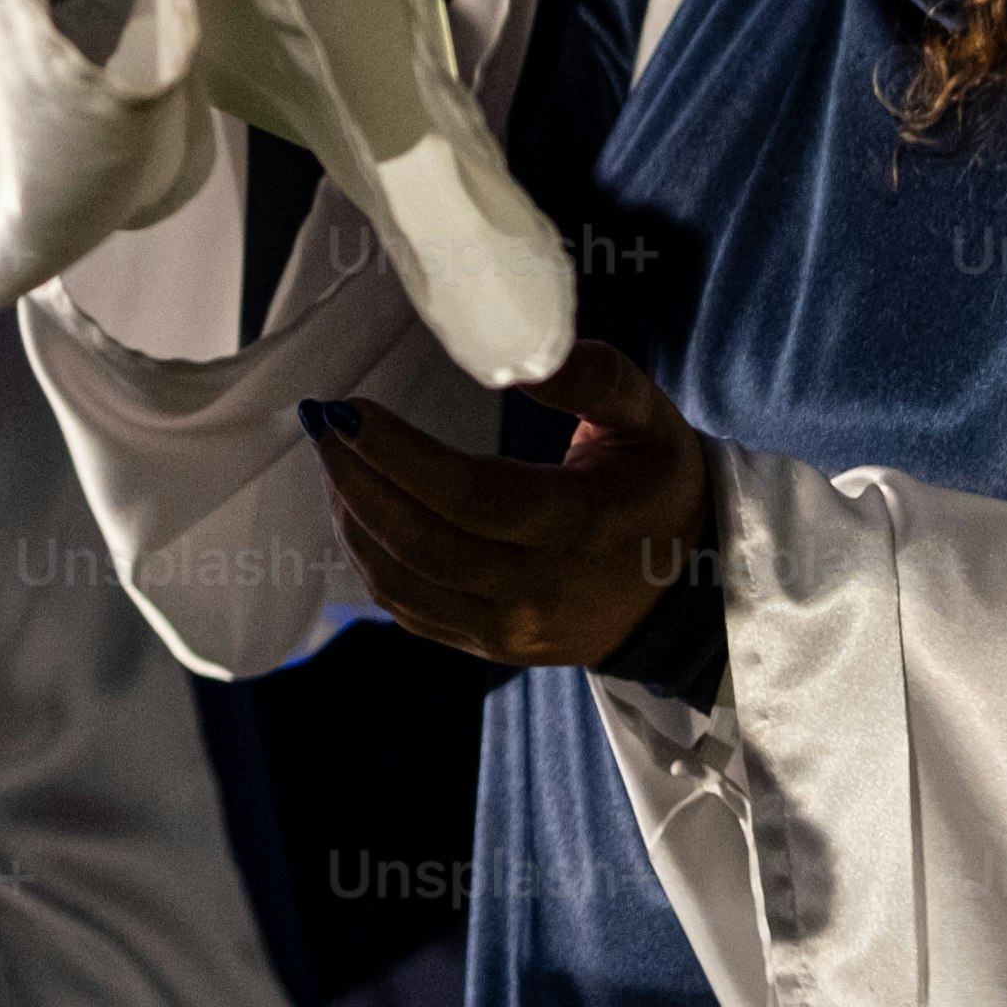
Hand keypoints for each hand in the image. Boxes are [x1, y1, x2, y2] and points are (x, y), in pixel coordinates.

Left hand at [317, 342, 716, 665]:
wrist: (685, 592)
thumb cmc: (658, 490)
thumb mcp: (650, 422)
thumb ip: (595, 380)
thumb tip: (522, 360)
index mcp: (580, 527)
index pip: (469, 495)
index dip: (397, 454)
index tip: (346, 408)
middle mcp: (539, 590)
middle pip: (420, 540)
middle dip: (355, 476)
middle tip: (322, 421)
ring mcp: (510, 629)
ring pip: (401, 580)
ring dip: (351, 515)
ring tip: (332, 456)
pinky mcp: (489, 646)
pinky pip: (408, 608)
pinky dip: (369, 558)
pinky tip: (356, 508)